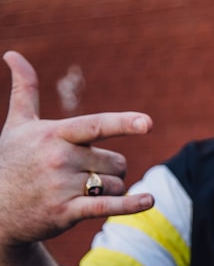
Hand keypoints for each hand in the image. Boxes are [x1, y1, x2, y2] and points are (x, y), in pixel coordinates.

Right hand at [0, 51, 154, 245]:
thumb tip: (12, 53)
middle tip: (86, 174)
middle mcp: (58, 158)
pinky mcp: (66, 211)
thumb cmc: (10, 162)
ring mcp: (62, 186)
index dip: (124, 123)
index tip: (148, 123)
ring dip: (111, 189)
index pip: (95, 125)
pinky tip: (149, 200)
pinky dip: (131, 204)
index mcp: (53, 134)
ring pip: (116, 183)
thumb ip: (24, 90)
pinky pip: (107, 206)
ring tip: (83, 191)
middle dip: (112, 168)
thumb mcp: (17, 126)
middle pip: (116, 161)